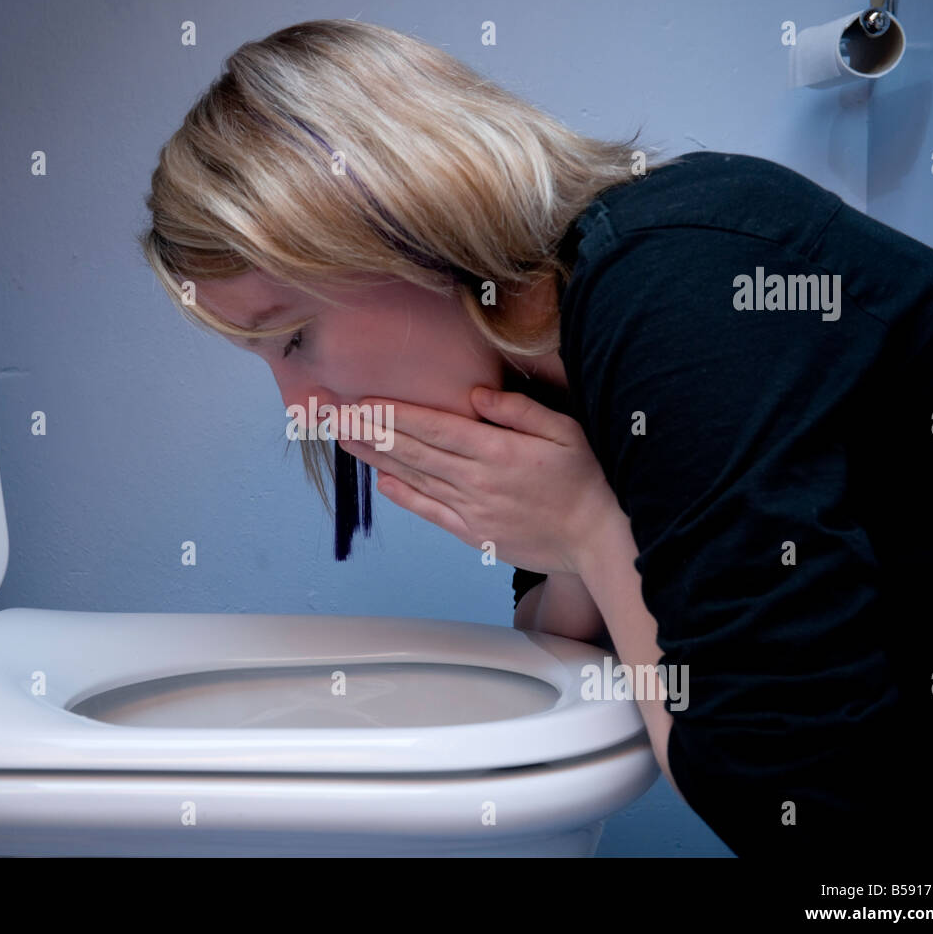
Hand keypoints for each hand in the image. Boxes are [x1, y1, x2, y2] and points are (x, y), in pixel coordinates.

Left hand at [336, 387, 622, 575]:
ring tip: (346, 440)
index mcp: (497, 451)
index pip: (434, 427)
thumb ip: (519, 410)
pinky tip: (382, 481)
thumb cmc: (587, 480)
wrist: (599, 539)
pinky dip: (405, 496)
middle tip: (333, 417)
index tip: (361, 402)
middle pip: (414, 451)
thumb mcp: (565, 432)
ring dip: (377, 458)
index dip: (394, 414)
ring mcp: (474, 509)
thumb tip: (476, 395)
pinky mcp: (475, 534)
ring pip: (416, 478)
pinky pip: (432, 512)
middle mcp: (478, 480)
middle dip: (370, 431)